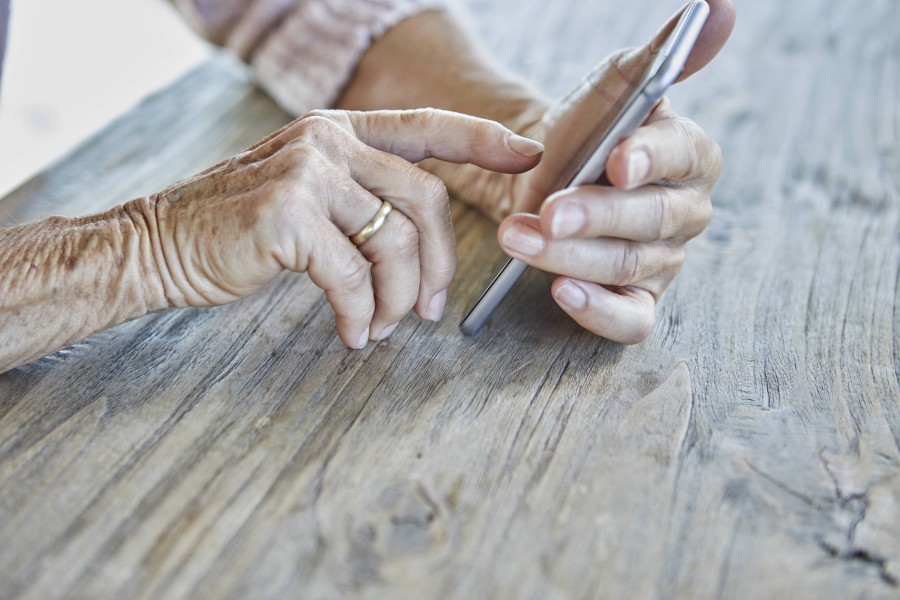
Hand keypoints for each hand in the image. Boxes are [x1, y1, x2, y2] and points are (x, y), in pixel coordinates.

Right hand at [140, 109, 542, 347]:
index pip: (427, 128)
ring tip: (381, 326)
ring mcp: (306, 172)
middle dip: (439, 264)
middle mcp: (327, 141)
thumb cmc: (237, 230)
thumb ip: (360, 197)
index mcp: (338, 131)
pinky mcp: (286, 215)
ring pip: (395, 242)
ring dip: (398, 298)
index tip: (530, 156)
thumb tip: (422, 243)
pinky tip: (350, 333)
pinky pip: (354, 276)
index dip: (483, 142)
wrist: (159, 247)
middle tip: (427, 310)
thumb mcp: (305, 195)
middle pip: (427, 200)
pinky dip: (360, 314)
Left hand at [424, 1, 734, 342]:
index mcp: (690, 156)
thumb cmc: (583, 132)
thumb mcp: (613, 85)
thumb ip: (661, 54)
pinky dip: (598, 312)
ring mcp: (663, 262)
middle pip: (651, 220)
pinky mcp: (637, 301)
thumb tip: (717, 6)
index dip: (652, 158)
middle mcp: (685, 213)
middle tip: (547, 211)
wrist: (545, 178)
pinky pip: (630, 321)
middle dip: (596, 216)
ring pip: (629, 267)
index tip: (617, 161)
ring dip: (571, 255)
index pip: (684, 155)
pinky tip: (562, 293)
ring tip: (518, 238)